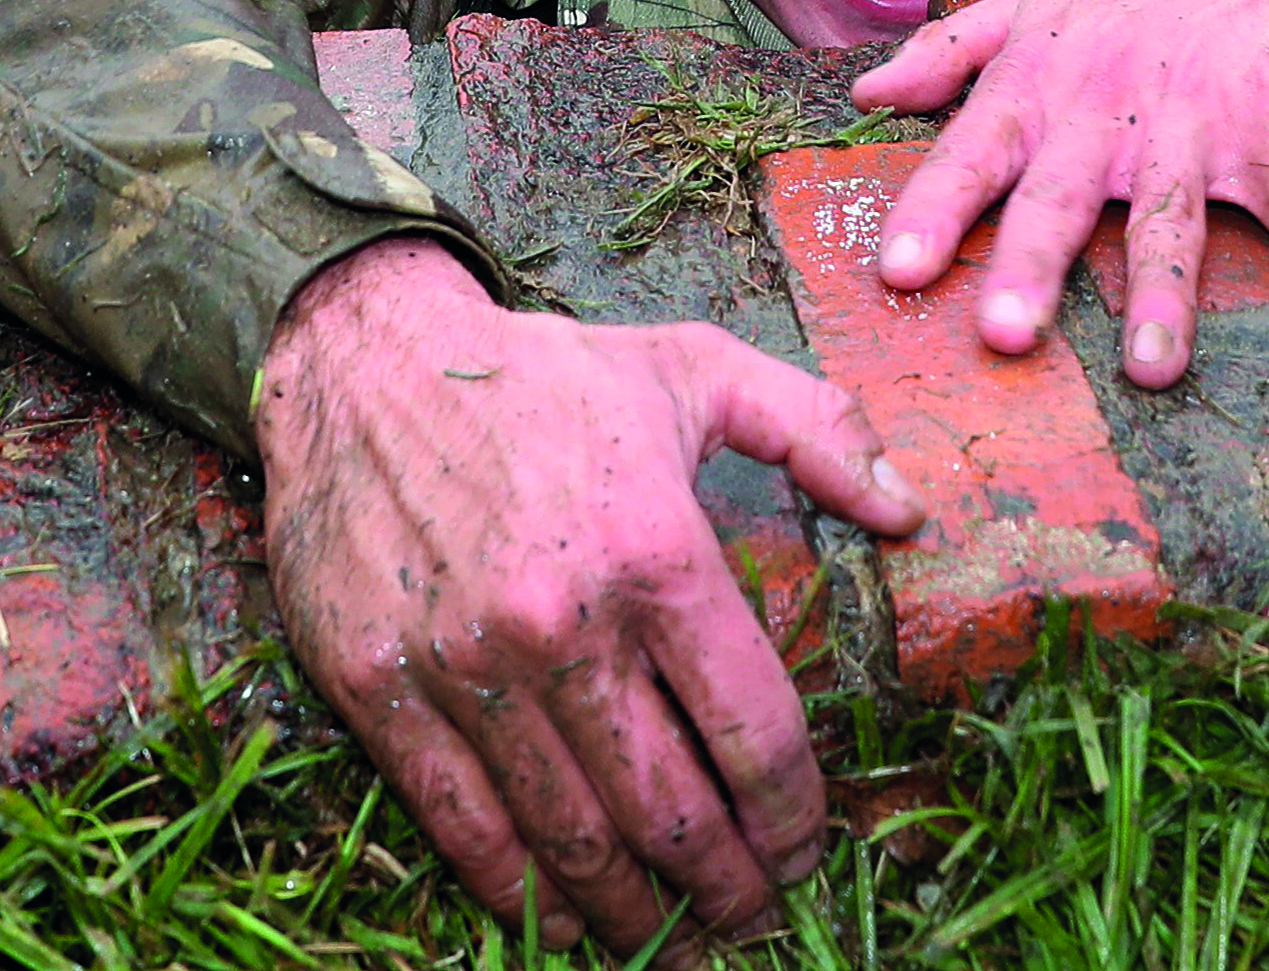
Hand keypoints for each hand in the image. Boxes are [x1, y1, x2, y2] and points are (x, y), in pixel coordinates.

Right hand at [255, 241, 924, 950]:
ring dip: (638, 917)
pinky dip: (523, 898)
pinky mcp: (382, 689)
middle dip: (729, 890)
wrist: (359, 356)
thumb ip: (813, 428)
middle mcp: (564, 625)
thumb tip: (909, 507)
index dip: (794, 816)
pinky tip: (563, 922)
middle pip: (673, 815)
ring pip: (575, 842)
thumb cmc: (539, 372)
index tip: (805, 849)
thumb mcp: (691, 369)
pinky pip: (467, 828)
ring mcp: (467, 667)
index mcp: (656, 553)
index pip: (755, 733)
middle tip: (752, 919)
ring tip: (676, 942)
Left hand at [847, 0, 1268, 388]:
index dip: (932, 212)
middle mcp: (1109, 109)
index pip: (972, 153)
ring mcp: (1197, 124)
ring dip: (1165, 295)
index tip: (897, 274)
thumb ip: (945, 52)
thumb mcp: (1032, 2)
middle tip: (1006, 335)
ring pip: (1172, 218)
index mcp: (1042, 84)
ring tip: (1153, 370)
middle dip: (1034, 266)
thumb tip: (863, 90)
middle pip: (1062, 197)